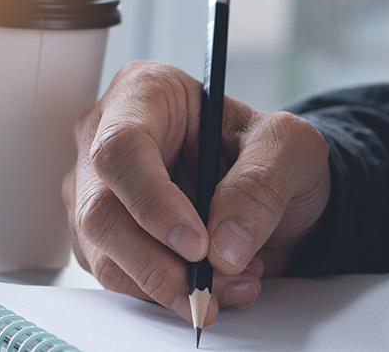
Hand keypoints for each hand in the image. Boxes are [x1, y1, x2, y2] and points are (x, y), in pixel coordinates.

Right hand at [61, 61, 330, 326]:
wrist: (276, 194)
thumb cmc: (272, 153)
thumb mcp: (291, 149)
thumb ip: (261, 186)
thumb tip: (223, 247)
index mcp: (144, 93)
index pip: (122, 147)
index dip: (153, 202)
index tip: (196, 245)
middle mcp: (105, 138)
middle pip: (101, 209)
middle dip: (157, 262)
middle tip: (208, 287)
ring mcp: (97, 190)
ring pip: (104, 253)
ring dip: (168, 286)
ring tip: (232, 284)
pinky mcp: (103, 237)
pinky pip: (119, 278)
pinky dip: (167, 295)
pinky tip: (216, 287)